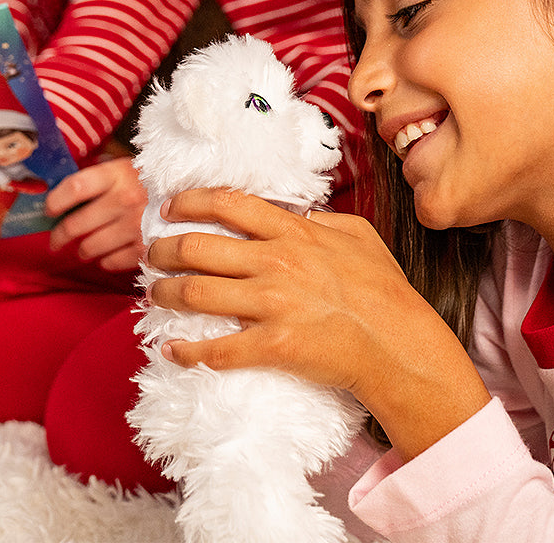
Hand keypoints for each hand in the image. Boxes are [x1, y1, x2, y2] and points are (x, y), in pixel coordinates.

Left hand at [46, 156, 146, 270]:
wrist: (199, 194)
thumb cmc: (157, 180)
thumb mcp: (129, 166)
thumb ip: (102, 177)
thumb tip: (68, 194)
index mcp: (117, 174)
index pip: (74, 188)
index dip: (55, 201)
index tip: (49, 209)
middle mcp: (124, 200)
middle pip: (76, 223)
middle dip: (60, 235)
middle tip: (55, 240)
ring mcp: (135, 226)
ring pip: (90, 247)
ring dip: (82, 250)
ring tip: (82, 249)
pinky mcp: (146, 247)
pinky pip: (112, 262)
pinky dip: (105, 261)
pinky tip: (106, 256)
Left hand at [146, 188, 490, 460]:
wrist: (402, 345)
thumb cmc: (384, 290)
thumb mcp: (358, 235)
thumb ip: (322, 220)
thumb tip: (299, 213)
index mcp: (292, 232)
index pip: (227, 204)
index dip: (188, 202)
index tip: (168, 208)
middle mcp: (276, 262)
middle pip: (198, 247)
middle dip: (164, 249)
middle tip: (151, 254)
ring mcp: (272, 304)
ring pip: (197, 293)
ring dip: (165, 293)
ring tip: (152, 294)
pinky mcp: (274, 346)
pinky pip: (219, 350)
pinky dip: (189, 351)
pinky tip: (172, 350)